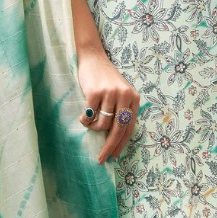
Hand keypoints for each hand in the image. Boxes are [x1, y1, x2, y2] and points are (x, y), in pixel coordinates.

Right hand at [77, 50, 140, 164]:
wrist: (93, 58)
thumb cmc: (105, 80)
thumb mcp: (119, 94)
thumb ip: (121, 111)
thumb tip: (115, 140)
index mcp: (133, 98)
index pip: (129, 127)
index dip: (122, 144)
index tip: (114, 156)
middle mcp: (125, 95)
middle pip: (118, 129)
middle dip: (109, 146)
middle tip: (102, 159)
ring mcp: (110, 93)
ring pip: (102, 124)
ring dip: (94, 128)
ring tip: (90, 121)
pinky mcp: (95, 92)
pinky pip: (89, 117)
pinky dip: (84, 121)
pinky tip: (82, 116)